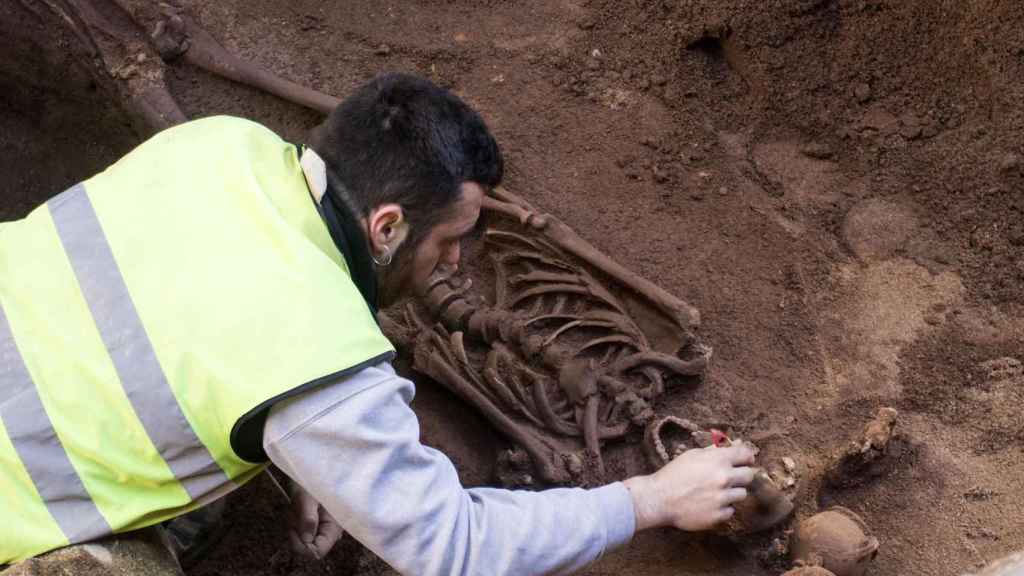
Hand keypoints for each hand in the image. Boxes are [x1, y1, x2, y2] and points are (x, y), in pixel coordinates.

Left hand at [288, 483, 344, 559]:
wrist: (310, 470)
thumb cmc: (312, 480)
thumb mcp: (308, 497)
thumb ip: (308, 518)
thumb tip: (306, 540)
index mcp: (333, 527)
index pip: (318, 552)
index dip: (302, 546)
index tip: (294, 529)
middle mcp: (330, 532)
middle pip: (308, 547)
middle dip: (296, 534)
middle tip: (294, 514)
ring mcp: (322, 529)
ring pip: (302, 540)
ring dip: (294, 526)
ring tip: (296, 508)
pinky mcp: (316, 525)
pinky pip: (301, 532)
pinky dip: (295, 523)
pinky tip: (297, 510)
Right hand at [623, 442, 756, 531]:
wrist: (659, 499)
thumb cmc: (674, 474)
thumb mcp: (693, 455)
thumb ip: (716, 450)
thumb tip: (738, 443)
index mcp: (718, 460)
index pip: (746, 455)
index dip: (746, 457)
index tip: (743, 461)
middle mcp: (724, 478)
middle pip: (749, 476)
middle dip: (741, 476)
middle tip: (727, 479)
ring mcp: (722, 498)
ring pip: (742, 494)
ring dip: (731, 493)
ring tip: (714, 493)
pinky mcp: (719, 515)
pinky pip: (731, 510)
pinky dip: (722, 508)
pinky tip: (708, 505)